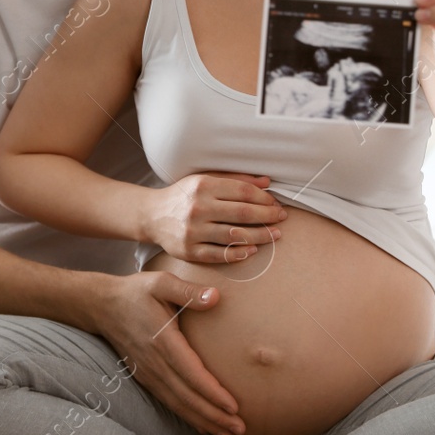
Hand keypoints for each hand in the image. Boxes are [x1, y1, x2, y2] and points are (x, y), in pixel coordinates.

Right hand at [93, 271, 245, 434]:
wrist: (102, 306)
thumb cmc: (136, 292)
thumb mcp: (161, 282)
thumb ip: (188, 291)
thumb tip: (216, 297)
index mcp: (162, 341)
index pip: (191, 373)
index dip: (212, 392)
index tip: (234, 406)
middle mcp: (155, 363)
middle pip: (187, 397)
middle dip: (214, 415)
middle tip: (240, 428)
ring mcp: (148, 373)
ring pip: (178, 404)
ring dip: (204, 421)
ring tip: (228, 434)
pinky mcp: (145, 377)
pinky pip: (169, 402)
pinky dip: (188, 417)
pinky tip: (204, 426)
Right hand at [139, 172, 284, 262]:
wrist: (152, 216)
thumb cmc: (183, 196)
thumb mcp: (204, 180)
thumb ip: (235, 179)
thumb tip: (266, 182)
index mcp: (203, 186)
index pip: (243, 192)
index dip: (264, 198)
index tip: (275, 203)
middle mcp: (198, 208)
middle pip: (243, 213)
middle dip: (268, 216)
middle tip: (282, 218)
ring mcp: (193, 231)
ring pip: (235, 236)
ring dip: (260, 236)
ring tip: (275, 235)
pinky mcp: (190, 251)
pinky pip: (220, 255)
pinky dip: (239, 253)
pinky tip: (253, 250)